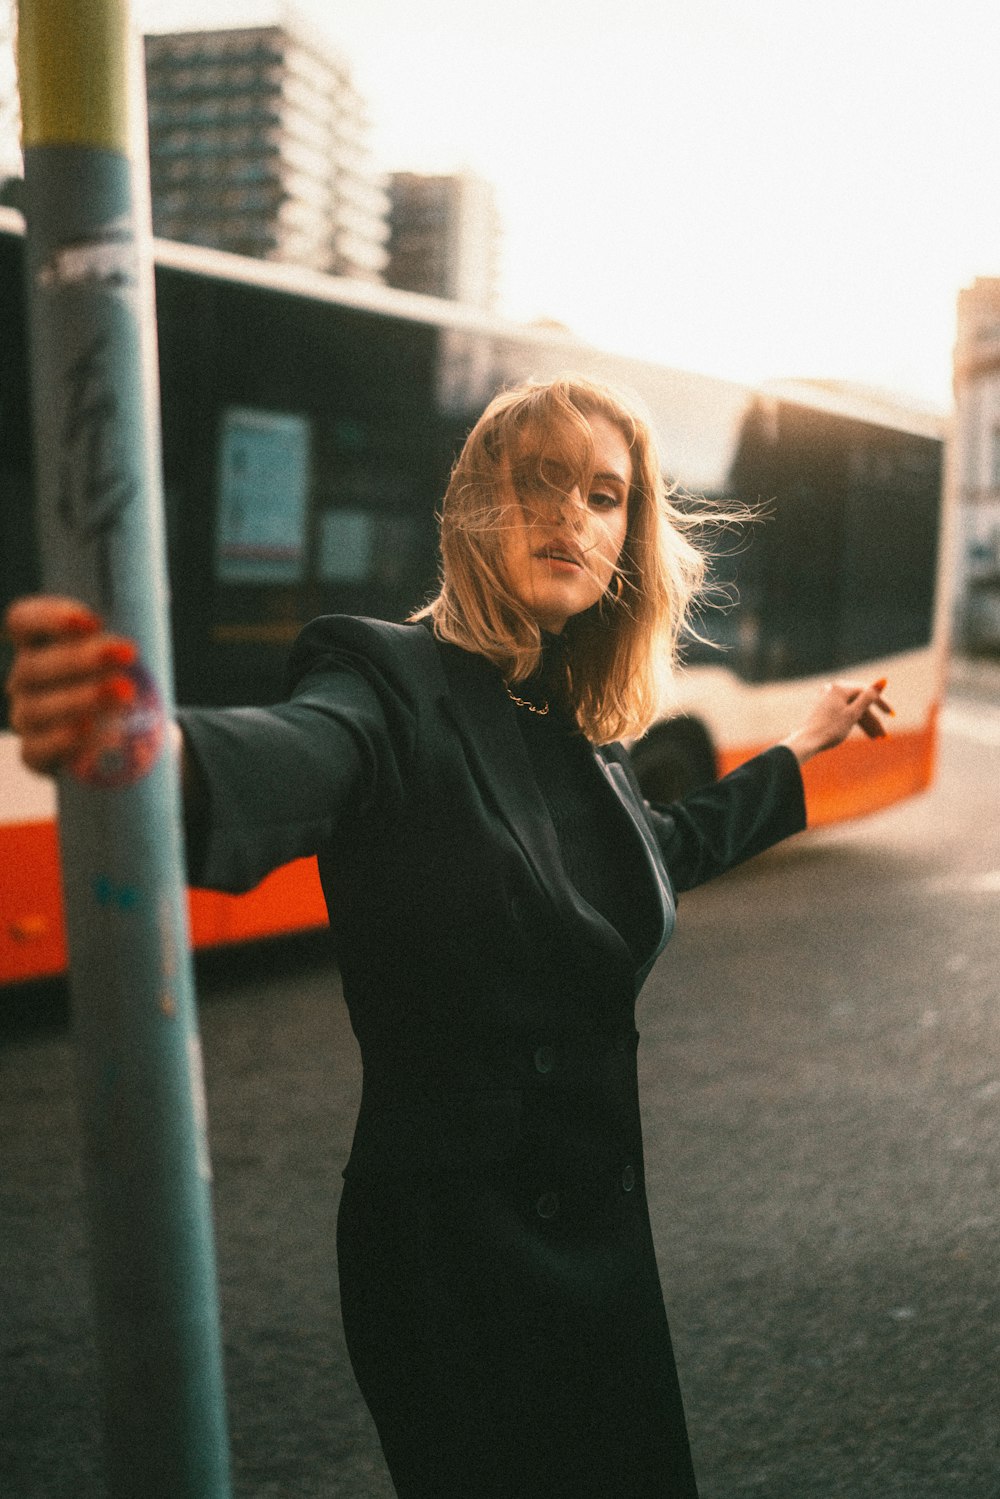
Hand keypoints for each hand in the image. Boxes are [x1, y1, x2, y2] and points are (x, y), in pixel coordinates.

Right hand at [3, 595, 139, 775]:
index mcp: (40, 645)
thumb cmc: (130, 681)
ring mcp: (27, 718)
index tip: (94, 621)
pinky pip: (38, 749)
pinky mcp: (34, 755)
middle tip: (128, 653)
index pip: (23, 621)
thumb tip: (159, 597)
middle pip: (34, 665)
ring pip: (36, 708)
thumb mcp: (131, 652)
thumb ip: (134, 624)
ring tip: (125, 693)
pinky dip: (67, 741)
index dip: (49, 617)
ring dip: (81, 699)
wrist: (136, 738)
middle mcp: (26, 679)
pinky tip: (97, 733)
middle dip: (81, 659)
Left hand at [781, 677, 893, 765]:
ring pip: (852, 710)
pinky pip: (843, 713)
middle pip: (860, 703)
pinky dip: (853, 723)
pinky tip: (864, 734)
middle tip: (884, 737)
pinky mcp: (824, 708)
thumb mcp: (853, 713)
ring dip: (866, 724)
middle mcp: (833, 689)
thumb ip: (869, 697)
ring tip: (877, 739)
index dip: (881, 703)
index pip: (867, 692)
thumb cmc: (830, 729)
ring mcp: (827, 699)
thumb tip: (883, 681)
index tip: (892, 715)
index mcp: (840, 687)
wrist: (806, 742)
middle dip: (873, 720)